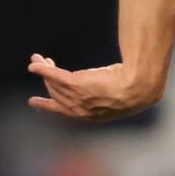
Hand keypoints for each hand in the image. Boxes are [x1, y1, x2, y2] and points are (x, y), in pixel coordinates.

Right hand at [26, 53, 159, 121]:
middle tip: (40, 66)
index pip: (66, 110)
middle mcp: (81, 110)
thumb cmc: (137, 88)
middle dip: (47, 81)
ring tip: (36, 59)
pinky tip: (34, 63)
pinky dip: (43, 69)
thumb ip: (110, 91)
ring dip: (43, 70)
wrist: (140, 86)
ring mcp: (78, 98)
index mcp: (92, 116)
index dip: (50, 104)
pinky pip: (55, 75)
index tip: (36, 102)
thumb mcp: (120, 93)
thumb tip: (116, 80)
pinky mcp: (76, 84)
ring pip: (54, 84)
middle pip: (57, 94)